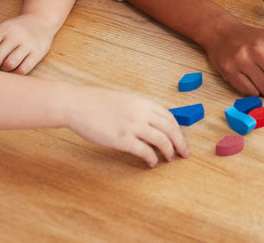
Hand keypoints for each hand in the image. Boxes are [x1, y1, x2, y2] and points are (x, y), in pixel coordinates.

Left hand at [0, 13, 53, 73]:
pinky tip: (14, 68)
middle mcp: (15, 36)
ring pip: (9, 65)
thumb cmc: (13, 28)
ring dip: (3, 70)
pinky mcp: (37, 53)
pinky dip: (15, 73)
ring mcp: (27, 45)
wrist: (41, 22)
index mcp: (2, 29)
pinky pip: (22, 69)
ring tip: (3, 66)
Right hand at [68, 86, 189, 167]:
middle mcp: (141, 112)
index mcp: (142, 101)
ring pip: (161, 140)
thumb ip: (140, 108)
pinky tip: (152, 163)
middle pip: (170, 128)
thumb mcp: (125, 99)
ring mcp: (132, 125)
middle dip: (180, 142)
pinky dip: (152, 159)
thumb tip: (153, 120)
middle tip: (185, 153)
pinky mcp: (122, 139)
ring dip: (169, 151)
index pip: (169, 116)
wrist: (78, 104)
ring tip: (171, 159)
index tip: (181, 138)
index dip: (178, 129)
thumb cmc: (98, 102)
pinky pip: (144, 151)